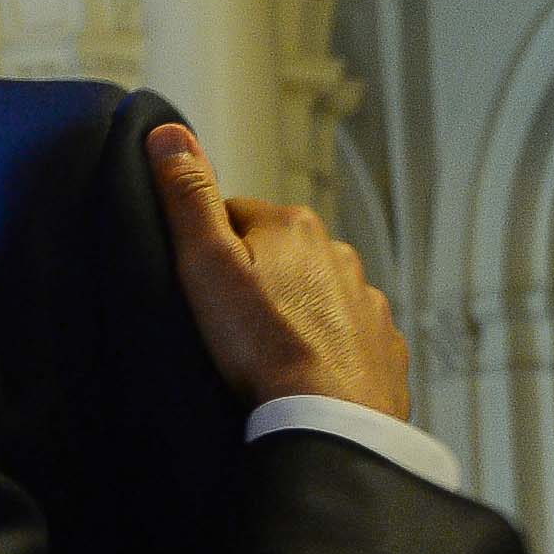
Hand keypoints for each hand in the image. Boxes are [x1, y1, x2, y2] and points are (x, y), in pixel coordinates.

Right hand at [149, 122, 410, 417]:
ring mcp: (368, 301)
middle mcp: (339, 253)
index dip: (212, 251)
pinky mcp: (384, 346)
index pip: (237, 217)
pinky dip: (330, 348)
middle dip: (259, 280)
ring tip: (267, 355)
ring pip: (318, 294)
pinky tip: (306, 376)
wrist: (327, 420)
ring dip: (296, 313)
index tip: (203, 290)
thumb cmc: (261, 345)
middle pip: (281, 255)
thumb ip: (187, 197)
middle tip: (231, 327)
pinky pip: (350, 336)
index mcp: (293, 225)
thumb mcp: (205, 265)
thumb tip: (168, 133)